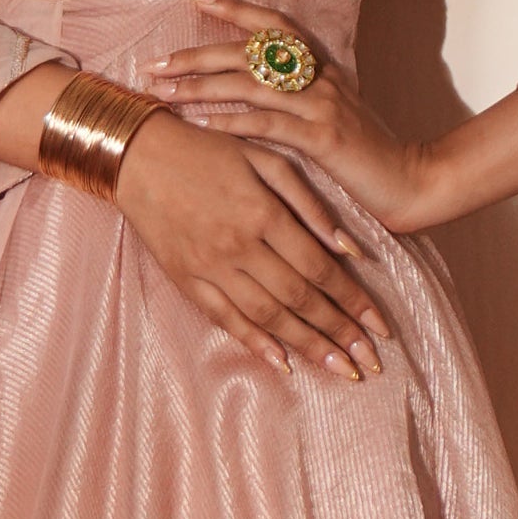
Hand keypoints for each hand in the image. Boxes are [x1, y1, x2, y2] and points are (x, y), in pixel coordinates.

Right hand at [112, 109, 392, 382]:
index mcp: (263, 214)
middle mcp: (239, 247)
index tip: (379, 326)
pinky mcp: (186, 279)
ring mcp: (210, 267)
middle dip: (339, 333)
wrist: (138, 155)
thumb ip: (309, 202)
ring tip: (339, 369)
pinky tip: (283, 364)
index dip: (353, 301)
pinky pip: (225, 319)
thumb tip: (349, 249)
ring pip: (267, 317)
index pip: (319, 269)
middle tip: (369, 362)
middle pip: (299, 300)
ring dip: (307, 346)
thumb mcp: (265, 158)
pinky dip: (255, 343)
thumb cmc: (208, 149)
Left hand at [145, 0, 440, 231]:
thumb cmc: (367, 155)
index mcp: (322, 67)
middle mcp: (321, 78)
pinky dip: (232, 123)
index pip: (273, 23)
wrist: (413, 183)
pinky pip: (269, 124)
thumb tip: (252, 86)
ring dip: (203, 88)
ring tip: (165, 94)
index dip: (232, 7)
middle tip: (154, 64)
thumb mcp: (333, 115)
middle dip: (196, 55)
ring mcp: (324, 106)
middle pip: (249, 51)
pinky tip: (202, 127)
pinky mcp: (325, 138)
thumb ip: (299, 96)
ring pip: (251, 84)